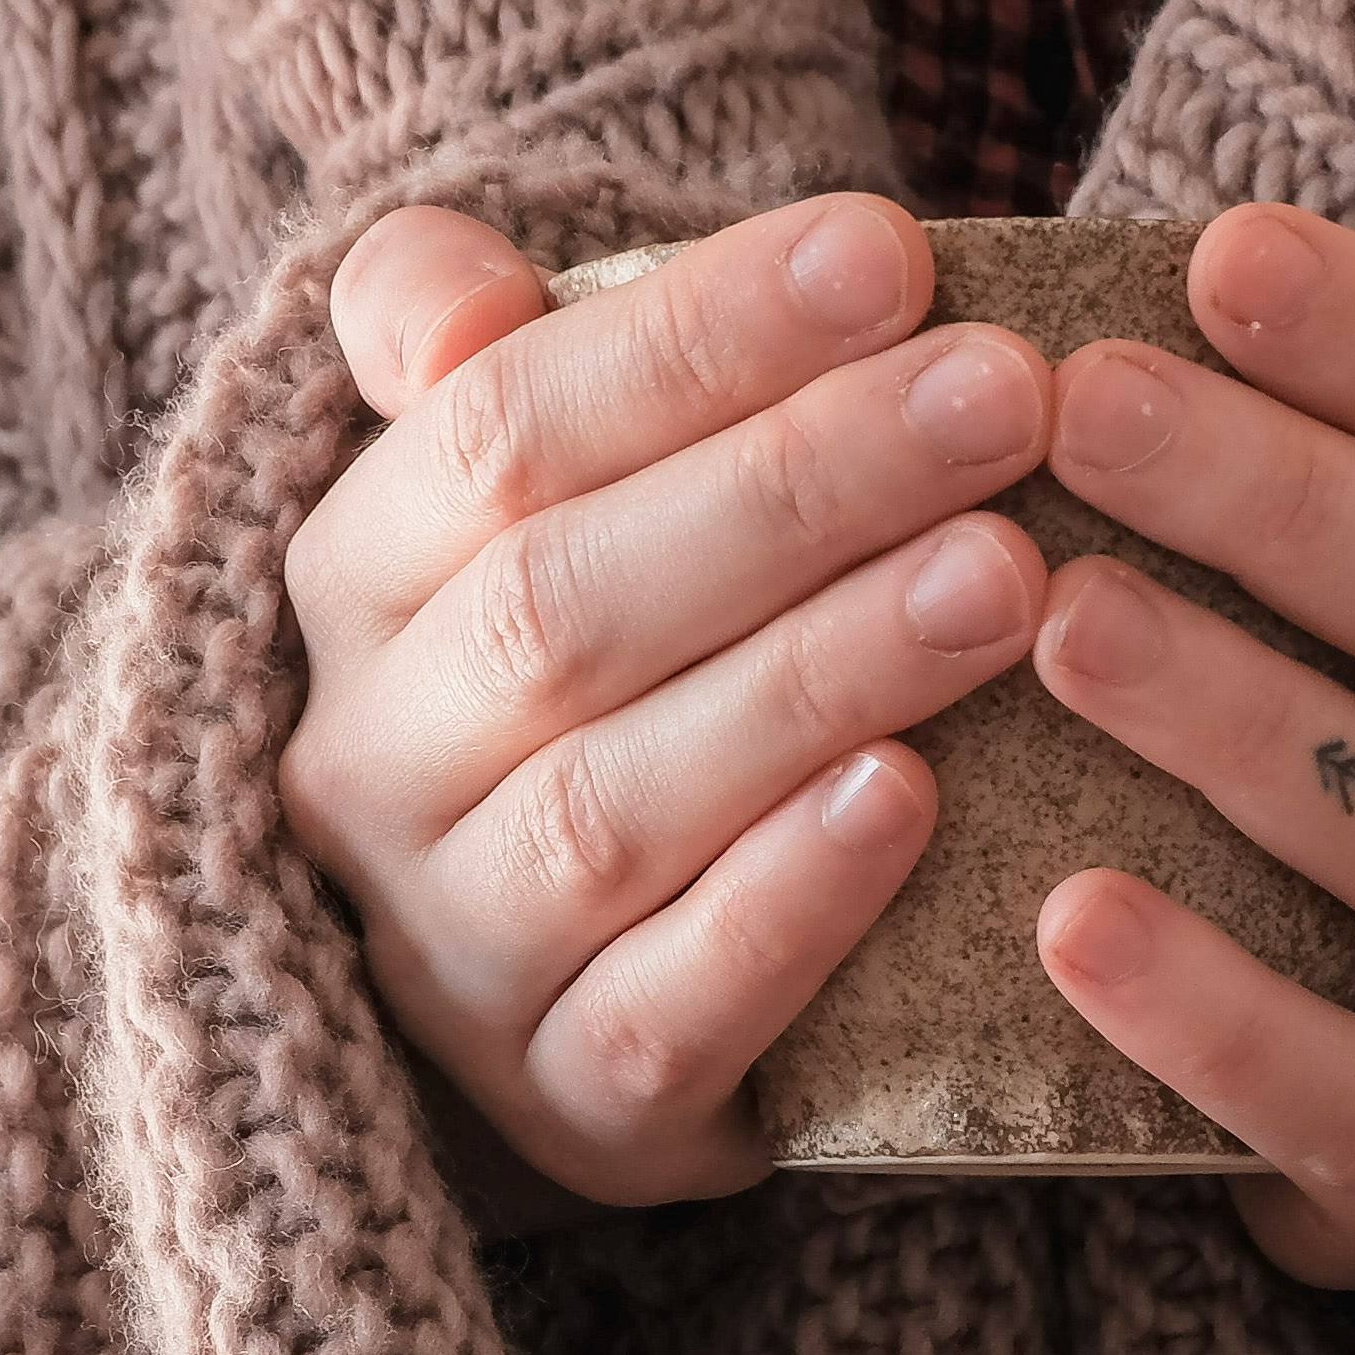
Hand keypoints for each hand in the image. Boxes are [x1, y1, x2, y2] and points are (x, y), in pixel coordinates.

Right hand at [277, 193, 1054, 1212]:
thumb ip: (467, 348)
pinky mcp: (571, 1101)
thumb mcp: (513, 491)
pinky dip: (789, 904)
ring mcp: (456, 951)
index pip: (498, 431)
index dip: (697, 338)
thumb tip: (452, 289)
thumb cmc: (591, 666)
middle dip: (797, 486)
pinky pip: (665, 1006)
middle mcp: (370, 769)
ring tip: (1005, 578)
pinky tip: (917, 801)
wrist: (565, 981)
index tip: (893, 252)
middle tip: (1003, 399)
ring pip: (618, 803)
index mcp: (350, 582)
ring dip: (819, 676)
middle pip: (566, 604)